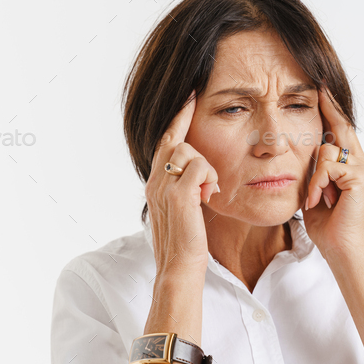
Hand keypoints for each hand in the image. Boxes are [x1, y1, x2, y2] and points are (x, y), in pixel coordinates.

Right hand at [145, 90, 220, 278]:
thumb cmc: (184, 241)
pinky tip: (209, 196)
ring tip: (207, 193)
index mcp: (155, 184)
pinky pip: (200, 167)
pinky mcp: (178, 196)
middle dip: (189, 129)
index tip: (187, 95)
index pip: (164, 142)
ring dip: (206, 169)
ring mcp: (163, 188)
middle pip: (174, 141)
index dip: (176, 118)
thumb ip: (183, 187)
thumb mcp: (181, 209)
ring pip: (189, 152)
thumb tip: (196, 173)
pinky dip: (209, 179)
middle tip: (198, 120)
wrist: (179, 267)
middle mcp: (155, 182)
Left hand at [302, 85, 363, 261]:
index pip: (339, 131)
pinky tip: (316, 201)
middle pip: (341, 127)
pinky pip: (327, 167)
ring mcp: (362, 168)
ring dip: (312, 176)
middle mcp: (360, 161)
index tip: (320, 92)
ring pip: (326, 149)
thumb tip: (302, 153)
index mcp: (349, 164)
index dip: (330, 111)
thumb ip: (313, 170)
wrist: (340, 247)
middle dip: (329, 107)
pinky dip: (316, 184)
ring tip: (313, 199)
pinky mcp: (360, 177)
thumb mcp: (314, 190)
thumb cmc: (326, 222)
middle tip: (319, 86)